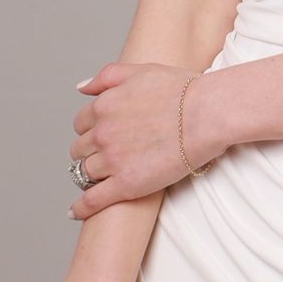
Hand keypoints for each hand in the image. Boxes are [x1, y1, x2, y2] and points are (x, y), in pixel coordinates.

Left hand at [68, 62, 225, 219]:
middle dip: (90, 151)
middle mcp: (102, 133)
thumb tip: (81, 87)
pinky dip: (81, 208)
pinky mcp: (125, 185)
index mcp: (104, 105)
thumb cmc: (182, 91)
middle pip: (80, 148)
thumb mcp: (141, 70)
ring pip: (84, 173)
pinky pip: (92, 200)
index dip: (91, 128)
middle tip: (106, 154)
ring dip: (89, 174)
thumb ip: (107, 76)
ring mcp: (112, 160)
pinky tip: (76, 211)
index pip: (81, 123)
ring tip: (101, 177)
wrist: (206, 115)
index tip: (101, 134)